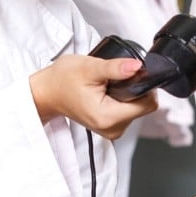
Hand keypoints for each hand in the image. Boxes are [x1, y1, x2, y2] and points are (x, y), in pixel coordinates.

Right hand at [30, 54, 157, 139]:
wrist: (47, 92)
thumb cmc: (62, 80)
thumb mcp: (89, 68)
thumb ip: (115, 68)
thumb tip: (137, 66)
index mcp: (108, 117)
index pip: (148, 105)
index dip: (145, 86)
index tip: (133, 74)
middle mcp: (113, 129)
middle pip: (144, 107)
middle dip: (135, 89)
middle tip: (114, 78)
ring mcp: (112, 130)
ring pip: (138, 108)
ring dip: (128, 94)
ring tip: (108, 85)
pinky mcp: (111, 126)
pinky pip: (128, 111)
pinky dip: (122, 99)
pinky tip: (107, 92)